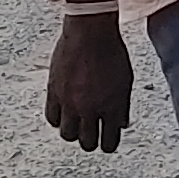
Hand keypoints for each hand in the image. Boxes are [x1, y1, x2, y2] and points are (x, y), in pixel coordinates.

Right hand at [45, 11, 131, 152]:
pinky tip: (63, 112)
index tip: (106, 142)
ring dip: (72, 132)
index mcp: (112, 107)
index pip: (109, 142)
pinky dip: (58, 119)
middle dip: (90, 141)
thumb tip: (121, 124)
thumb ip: (122, 106)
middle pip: (87, 142)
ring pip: (67, 134)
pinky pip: (52, 118)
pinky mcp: (54, 92)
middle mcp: (91, 109)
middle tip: (90, 135)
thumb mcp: (126, 80)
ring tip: (75, 124)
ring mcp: (71, 102)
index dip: (108, 145)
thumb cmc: (111, 52)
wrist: (90, 32)